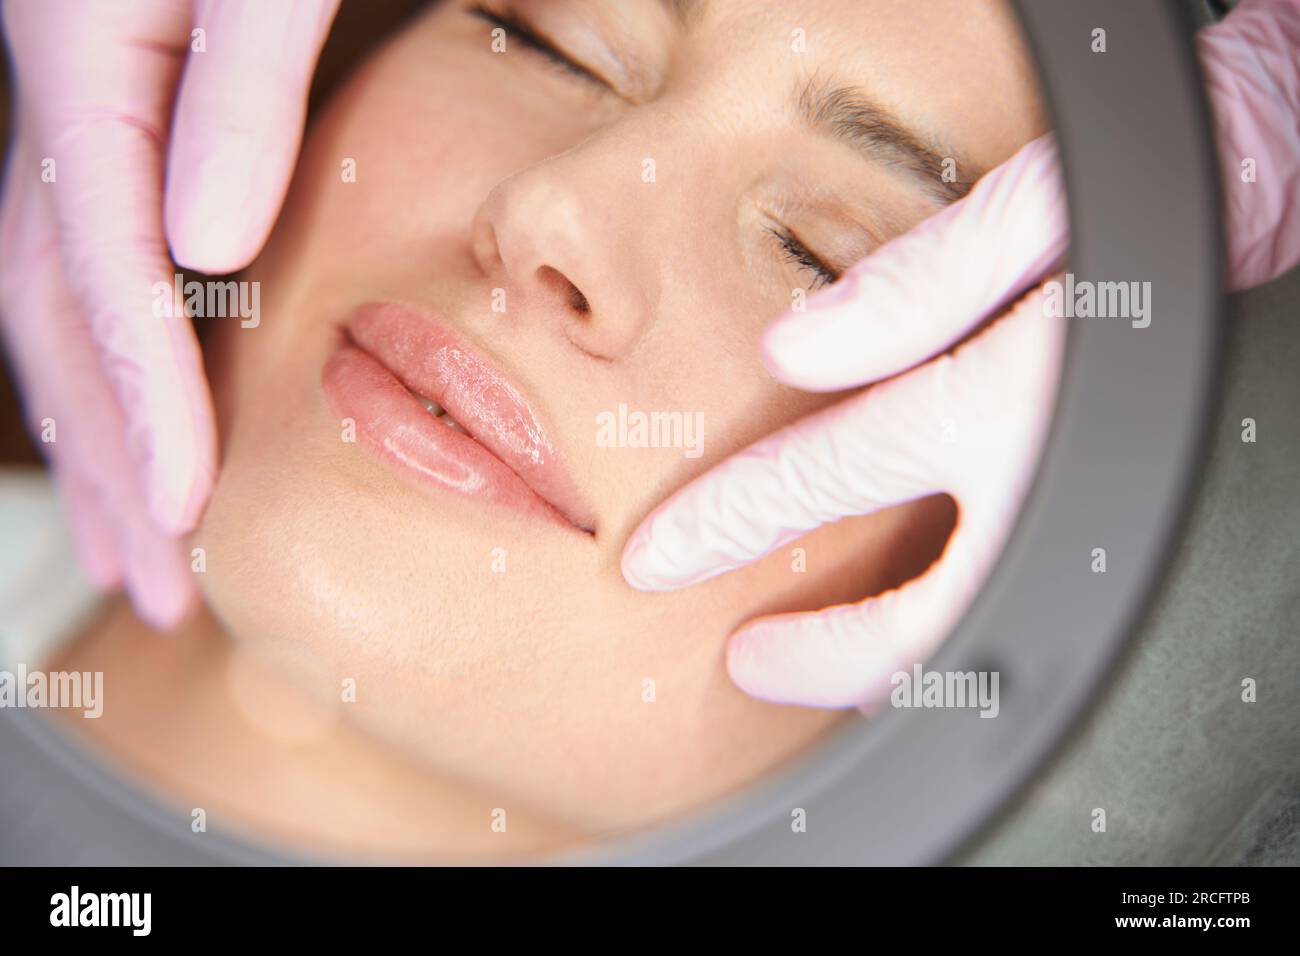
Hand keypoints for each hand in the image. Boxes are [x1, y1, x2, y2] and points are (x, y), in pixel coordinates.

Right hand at [0, 0, 338, 626]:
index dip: (147, 396)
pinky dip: (114, 361)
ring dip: (100, 437)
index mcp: (76, 51)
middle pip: (60, 310)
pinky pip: (88, 260)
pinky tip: (142, 425)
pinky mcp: (111, 118)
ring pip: (60, 302)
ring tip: (145, 552)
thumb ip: (240, 86)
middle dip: (112, 455)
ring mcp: (69, 110)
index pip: (104, 262)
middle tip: (162, 586)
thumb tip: (208, 246)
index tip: (193, 509)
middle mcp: (50, 93)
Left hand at [620, 0, 1299, 706]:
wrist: (1256, 214)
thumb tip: (798, 355)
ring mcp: (1092, 519)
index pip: (833, 475)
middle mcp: (1052, 482)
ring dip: (888, 674)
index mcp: (1008, 397)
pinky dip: (955, 649)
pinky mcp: (1116, 522)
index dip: (735, 522)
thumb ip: (916, 285)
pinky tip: (908, 643)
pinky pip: (1026, 614)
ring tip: (813, 673)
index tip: (664, 556)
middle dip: (820, 656)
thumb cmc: (1147, 208)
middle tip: (749, 662)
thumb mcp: (1030, 212)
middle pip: (921, 618)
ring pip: (985, 642)